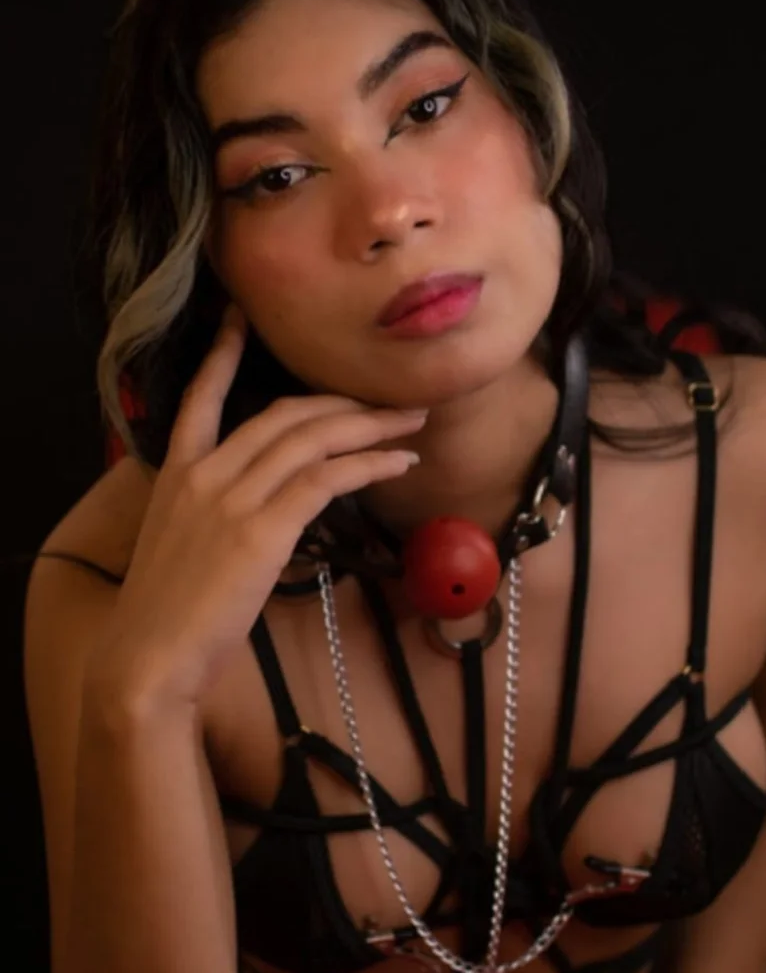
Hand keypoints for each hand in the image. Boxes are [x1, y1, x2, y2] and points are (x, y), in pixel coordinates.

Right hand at [86, 302, 427, 710]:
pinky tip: (398, 463)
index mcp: (176, 473)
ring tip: (409, 422)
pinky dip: (369, 464)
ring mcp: (232, 498)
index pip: (201, 397)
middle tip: (386, 398)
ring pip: (312, 439)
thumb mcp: (178, 546)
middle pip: (283, 414)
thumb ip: (209, 515)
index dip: (223, 354)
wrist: (149, 656)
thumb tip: (254, 511)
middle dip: (342, 401)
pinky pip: (326, 479)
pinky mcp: (261, 529)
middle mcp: (204, 473)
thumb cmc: (167, 616)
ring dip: (370, 425)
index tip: (239, 317)